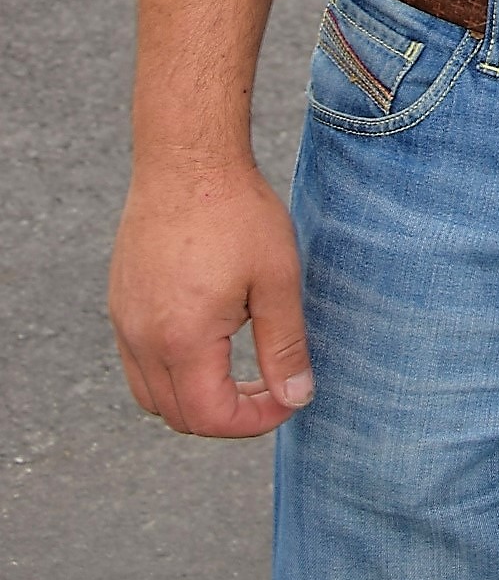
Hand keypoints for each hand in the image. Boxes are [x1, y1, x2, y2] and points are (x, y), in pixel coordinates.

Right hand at [109, 158, 313, 438]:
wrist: (188, 158)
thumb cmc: (237, 211)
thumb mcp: (277, 279)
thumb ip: (285, 346)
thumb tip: (297, 398)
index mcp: (182, 339)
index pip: (211, 417)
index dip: (255, 421)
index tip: (289, 398)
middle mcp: (142, 339)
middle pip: (178, 415)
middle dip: (228, 416)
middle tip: (273, 387)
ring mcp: (124, 321)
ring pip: (152, 394)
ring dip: (197, 398)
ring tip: (244, 369)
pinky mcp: (120, 302)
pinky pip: (139, 362)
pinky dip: (173, 372)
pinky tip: (212, 340)